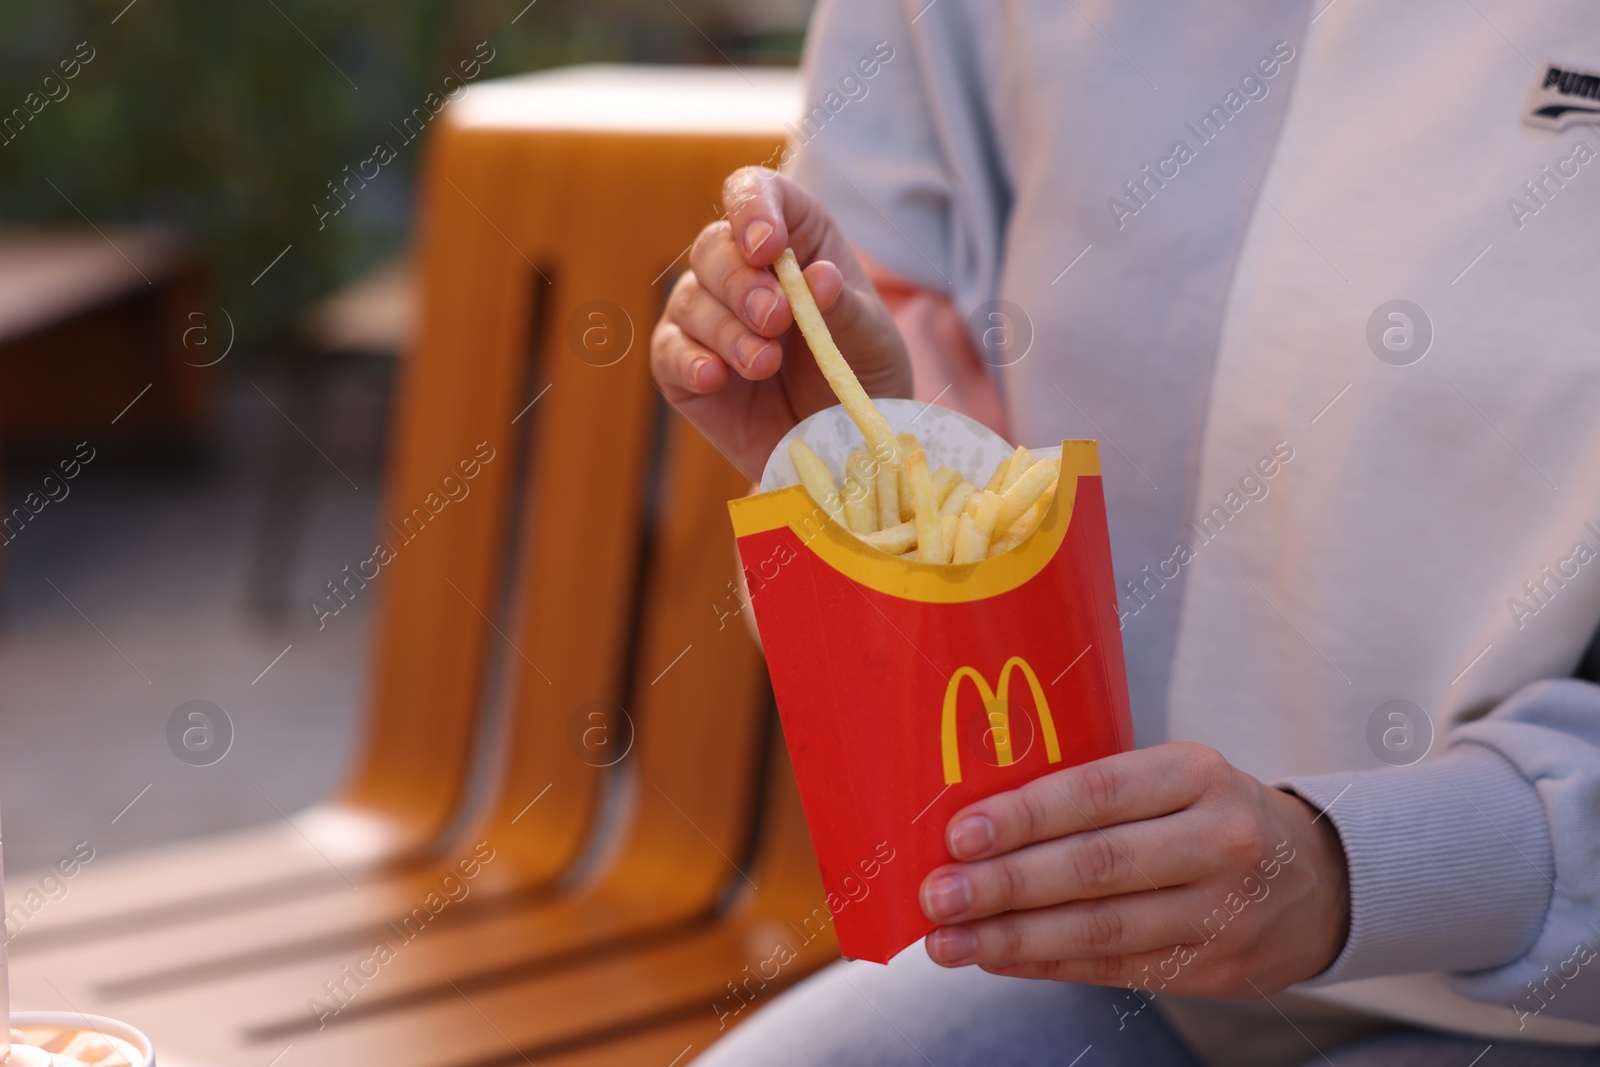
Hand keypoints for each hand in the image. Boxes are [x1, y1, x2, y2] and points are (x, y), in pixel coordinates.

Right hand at [650, 166, 911, 480]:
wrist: (845, 444)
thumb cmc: (861, 374)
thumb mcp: (870, 339)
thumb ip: (843, 307)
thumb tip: (817, 276)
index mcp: (791, 237)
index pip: (754, 193)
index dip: (752, 208)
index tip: (769, 247)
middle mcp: (740, 268)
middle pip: (713, 247)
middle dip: (741, 283)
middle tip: (775, 318)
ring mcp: (706, 316)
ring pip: (690, 300)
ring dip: (726, 329)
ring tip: (764, 364)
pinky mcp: (682, 365)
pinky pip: (668, 352)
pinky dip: (689, 361)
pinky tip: (715, 376)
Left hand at [918, 743, 1349, 997]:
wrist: (1316, 881)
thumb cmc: (1205, 814)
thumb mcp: (1172, 778)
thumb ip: (1093, 792)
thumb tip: (977, 819)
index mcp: (1196, 774)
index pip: (1097, 793)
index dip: (1024, 817)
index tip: (958, 835)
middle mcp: (1217, 840)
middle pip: (1095, 867)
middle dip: (1004, 885)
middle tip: (937, 895)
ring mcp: (1222, 912)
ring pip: (1100, 930)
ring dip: (1012, 939)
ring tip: (948, 942)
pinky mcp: (1215, 969)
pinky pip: (1113, 969)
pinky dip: (1046, 965)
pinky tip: (996, 958)